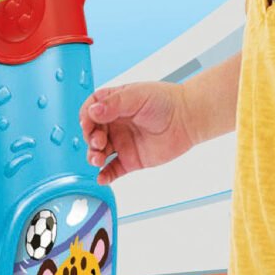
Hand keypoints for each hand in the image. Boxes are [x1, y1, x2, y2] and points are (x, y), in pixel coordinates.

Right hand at [80, 81, 196, 181]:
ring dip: (94, 157)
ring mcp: (122, 143)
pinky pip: (113, 170)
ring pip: (99, 153)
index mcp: (114, 106)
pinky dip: (105, 175)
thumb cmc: (166, 102)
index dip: (86, 119)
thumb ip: (114, 104)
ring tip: (98, 160)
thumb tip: (93, 111)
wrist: (188, 119)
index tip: (88, 125)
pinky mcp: (131, 160)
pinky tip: (102, 177)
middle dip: (90, 139)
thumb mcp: (137, 96)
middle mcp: (115, 125)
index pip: (90, 112)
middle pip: (92, 134)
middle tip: (99, 142)